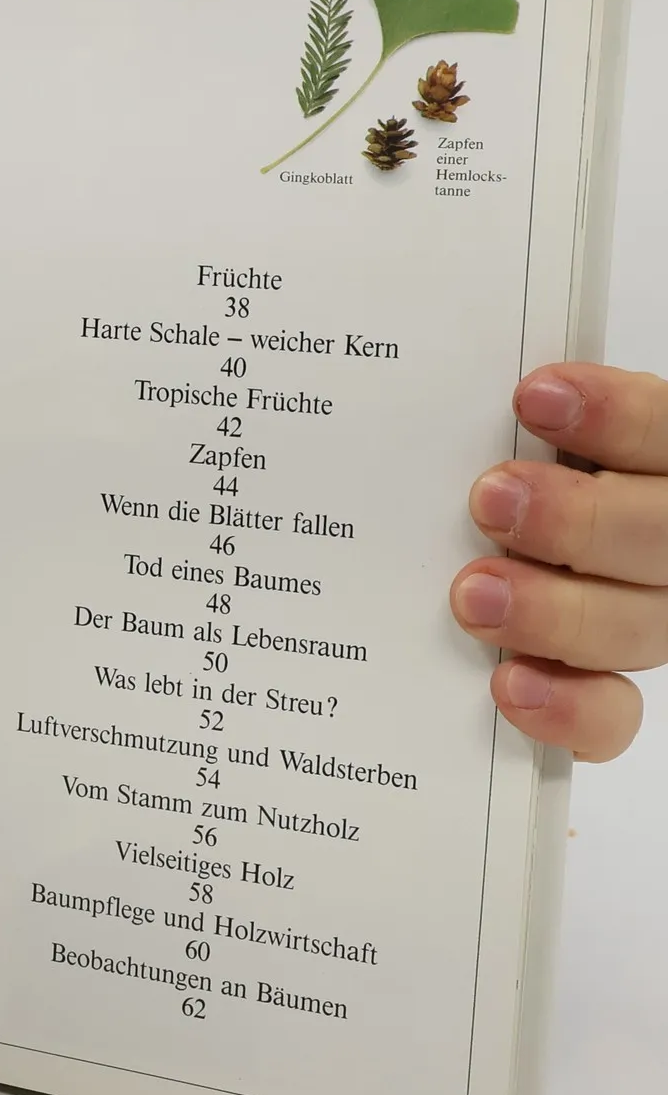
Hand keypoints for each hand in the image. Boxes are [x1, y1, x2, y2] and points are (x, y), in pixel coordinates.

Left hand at [453, 363, 667, 760]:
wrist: (491, 551)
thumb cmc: (495, 479)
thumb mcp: (505, 439)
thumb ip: (513, 425)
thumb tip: (448, 378)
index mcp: (655, 463)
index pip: (667, 432)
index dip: (618, 414)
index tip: (533, 397)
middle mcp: (664, 545)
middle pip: (665, 534)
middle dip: (581, 517)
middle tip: (491, 499)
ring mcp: (645, 619)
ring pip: (642, 626)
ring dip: (558, 610)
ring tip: (473, 593)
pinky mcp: (606, 693)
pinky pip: (612, 716)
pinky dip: (567, 707)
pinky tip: (509, 685)